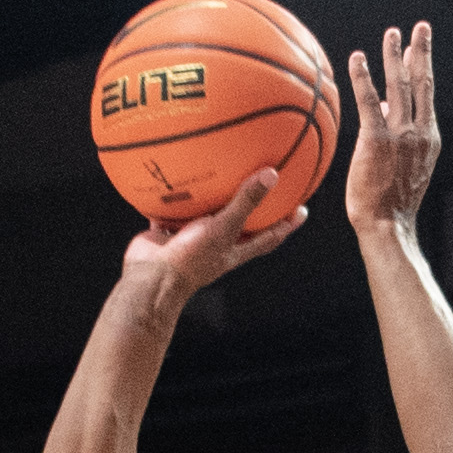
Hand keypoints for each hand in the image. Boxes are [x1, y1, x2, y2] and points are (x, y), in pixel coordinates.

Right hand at [113, 173, 304, 320]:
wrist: (151, 277)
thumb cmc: (191, 258)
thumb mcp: (223, 228)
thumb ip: (246, 202)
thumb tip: (272, 174)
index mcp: (234, 250)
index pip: (268, 237)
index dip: (285, 225)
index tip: (301, 210)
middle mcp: (215, 246)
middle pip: (239, 226)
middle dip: (250, 208)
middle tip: (262, 186)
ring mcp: (191, 241)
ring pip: (204, 216)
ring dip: (210, 200)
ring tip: (217, 175)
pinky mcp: (167, 234)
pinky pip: (171, 212)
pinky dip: (172, 198)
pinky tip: (170, 178)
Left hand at [341, 24, 443, 230]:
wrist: (387, 225)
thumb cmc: (390, 201)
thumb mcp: (402, 165)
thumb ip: (395, 132)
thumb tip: (382, 104)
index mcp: (429, 138)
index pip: (426, 94)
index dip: (423, 67)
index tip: (419, 47)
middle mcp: (419, 132)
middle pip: (421, 82)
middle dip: (421, 51)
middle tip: (419, 28)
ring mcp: (400, 135)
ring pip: (399, 86)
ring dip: (394, 56)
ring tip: (392, 34)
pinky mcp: (376, 140)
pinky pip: (369, 101)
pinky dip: (363, 77)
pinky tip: (358, 57)